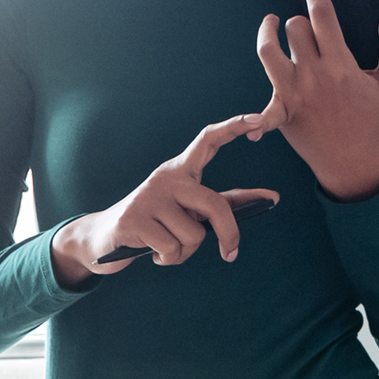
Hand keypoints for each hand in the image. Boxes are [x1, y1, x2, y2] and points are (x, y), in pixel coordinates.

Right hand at [50, 114, 280, 286]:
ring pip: (193, 235)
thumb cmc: (158, 223)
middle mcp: (166, 177)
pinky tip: (153, 252)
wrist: (105, 239)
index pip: (208, 140)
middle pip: (214, 205)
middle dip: (229, 234)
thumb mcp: (192, 210)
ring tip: (167, 246)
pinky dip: (168, 259)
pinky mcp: (134, 219)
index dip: (234, 127)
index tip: (260, 120)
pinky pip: (172, 249)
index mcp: (181, 171)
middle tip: (231, 253)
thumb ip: (230, 203)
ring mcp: (149, 197)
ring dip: (185, 252)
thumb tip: (273, 197)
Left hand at [254, 0, 378, 201]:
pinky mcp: (284, 116)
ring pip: (268, 53)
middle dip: (300, 21)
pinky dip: (253, 119)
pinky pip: (262, 113)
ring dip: (267, 34)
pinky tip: (245, 120)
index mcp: (342, 64)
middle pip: (295, 29)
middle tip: (309, 29)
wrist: (358, 163)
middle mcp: (316, 76)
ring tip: (271, 24)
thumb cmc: (377, 119)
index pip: (322, 14)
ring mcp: (296, 96)